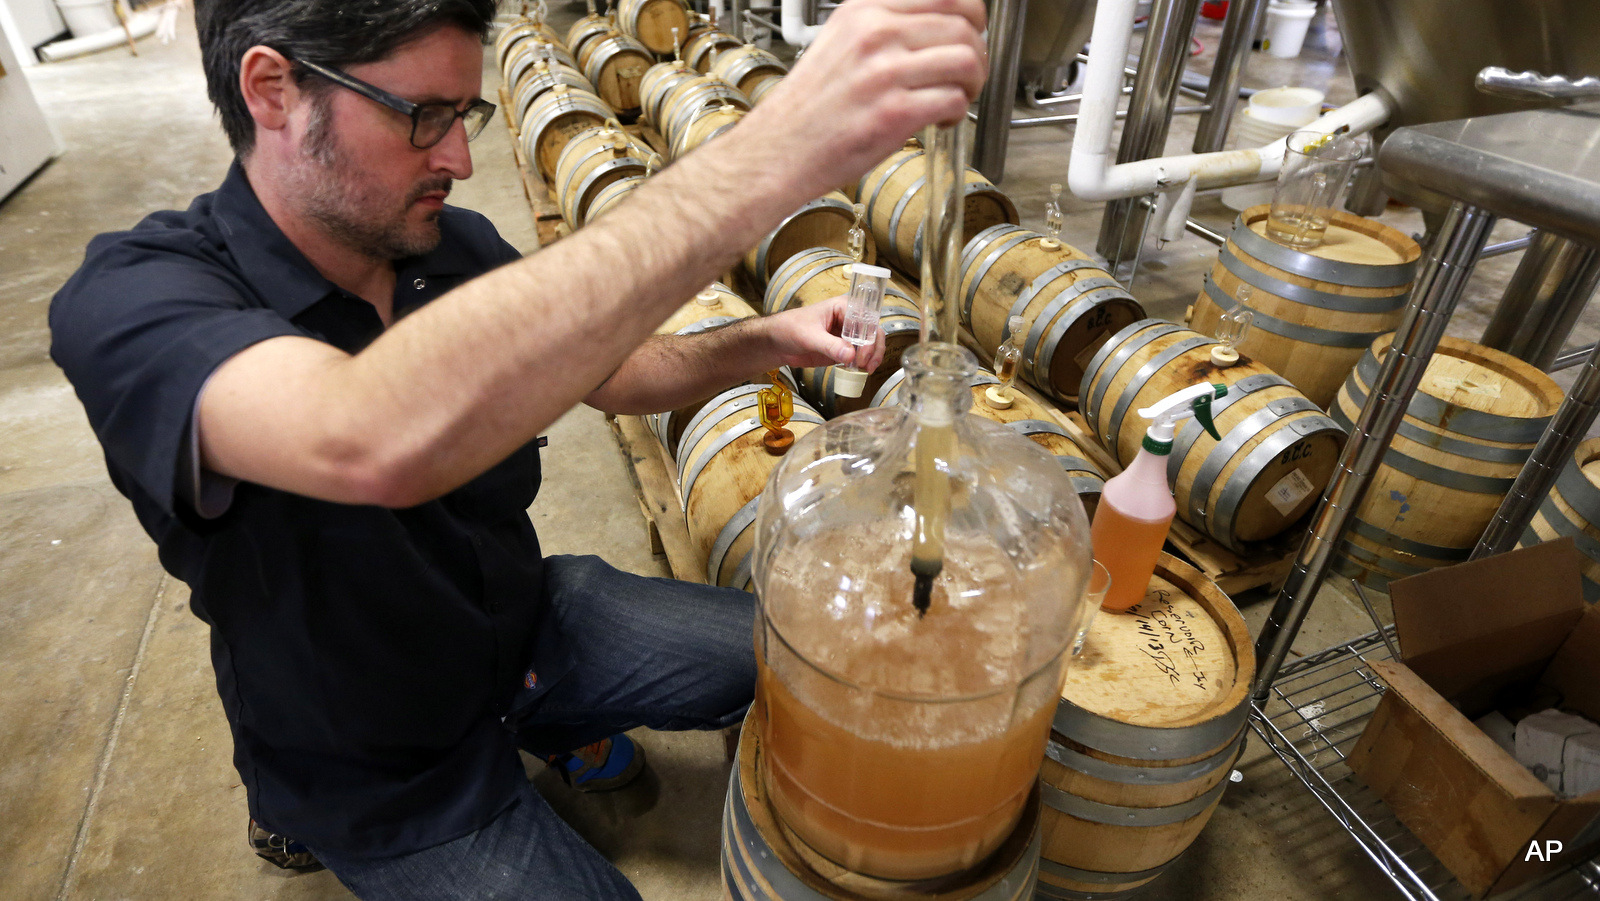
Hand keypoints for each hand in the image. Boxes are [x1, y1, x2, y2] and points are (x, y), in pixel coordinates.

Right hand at [736, 0, 987, 200]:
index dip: (972, 15)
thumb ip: (885, 25)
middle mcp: (875, 34)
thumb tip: (937, 25)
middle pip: (963, 27)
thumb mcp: (841, 41)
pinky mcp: (893, 113)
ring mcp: (885, 73)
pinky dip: (957, 113)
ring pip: (966, 61)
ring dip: (973, 83)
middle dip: (976, 55)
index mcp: (864, 11)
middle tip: (966, 75)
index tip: (971, 32)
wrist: (778, 151)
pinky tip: (940, 119)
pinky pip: (954, 100)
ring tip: (956, 97)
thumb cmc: (810, 106)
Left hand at [761, 296, 888, 371]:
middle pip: (873, 331)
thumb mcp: (808, 336)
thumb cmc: (789, 328)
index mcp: (842, 307)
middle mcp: (849, 320)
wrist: (777, 343)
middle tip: (865, 364)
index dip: (868, 335)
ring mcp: (848, 336)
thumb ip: (829, 345)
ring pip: (870, 345)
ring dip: (872, 357)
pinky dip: (863, 364)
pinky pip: (860, 356)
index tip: (862, 353)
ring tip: (865, 369)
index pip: (865, 318)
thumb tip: (850, 354)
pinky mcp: (844, 350)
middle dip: (873, 348)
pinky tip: (860, 371)